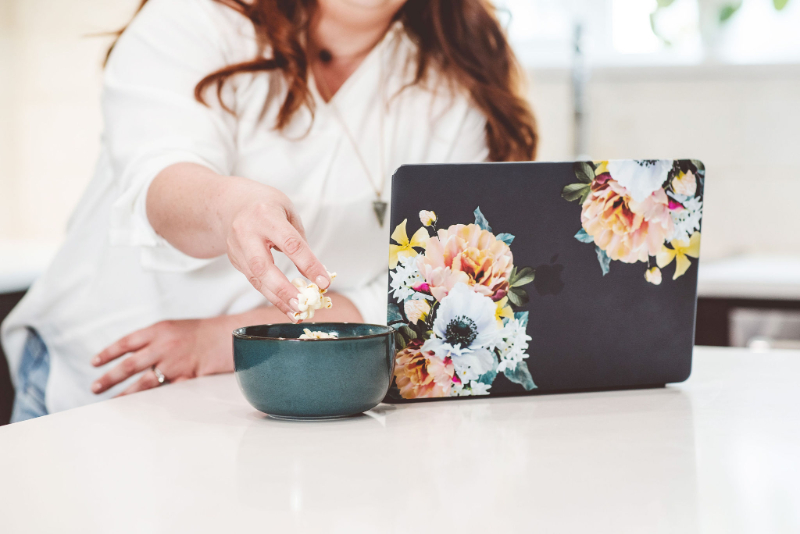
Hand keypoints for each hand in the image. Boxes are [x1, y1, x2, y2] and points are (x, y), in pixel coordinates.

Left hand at [90, 317, 233, 395]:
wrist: (231, 334)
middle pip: (129, 364)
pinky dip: (150, 401)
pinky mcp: (186, 376)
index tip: (94, 363)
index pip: (126, 342)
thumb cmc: (206, 332)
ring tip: (112, 402)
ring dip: (125, 393)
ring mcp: (174, 362)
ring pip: (143, 382)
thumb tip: (134, 353)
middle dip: (110, 377)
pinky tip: (141, 408)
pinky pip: (164, 391)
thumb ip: (156, 338)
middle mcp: (163, 345)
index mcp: (159, 330)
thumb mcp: (176, 327)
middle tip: (96, 388)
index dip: (108, 353)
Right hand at [221, 179, 330, 320]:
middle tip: (302, 304)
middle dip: (284, 289)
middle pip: (263, 266)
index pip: (291, 244)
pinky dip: (270, 295)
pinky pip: (254, 281)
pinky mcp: (234, 260)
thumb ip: (298, 239)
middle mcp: (247, 232)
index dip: (309, 265)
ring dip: (277, 299)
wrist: (230, 204)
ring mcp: (237, 247)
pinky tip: (285, 305)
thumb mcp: (287, 210)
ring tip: (296, 313)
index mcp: (266, 215)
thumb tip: (314, 271)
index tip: (324, 282)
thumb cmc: (266, 206)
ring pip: (256, 278)